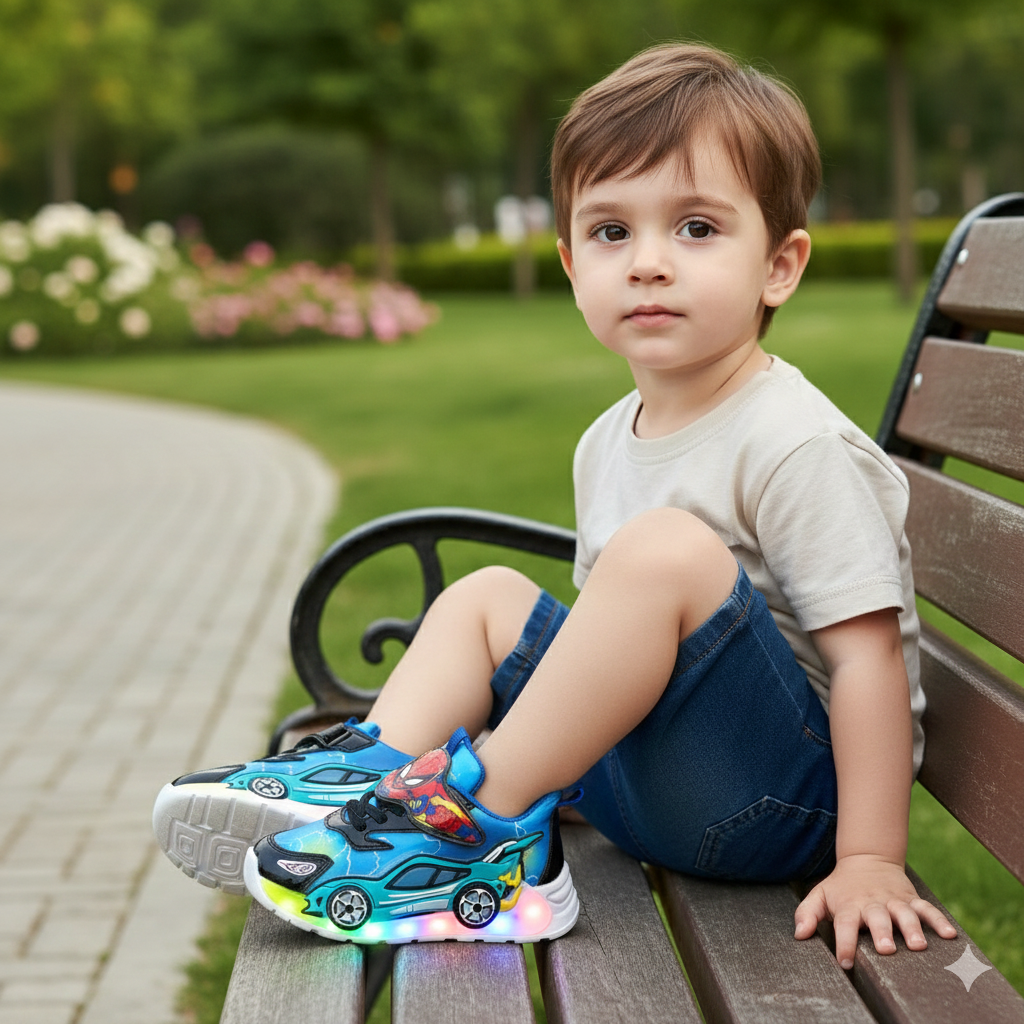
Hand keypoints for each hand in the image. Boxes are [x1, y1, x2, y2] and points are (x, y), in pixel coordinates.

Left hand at [794, 854, 956, 967]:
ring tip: (919, 946)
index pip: (845, 924)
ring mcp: (894, 901)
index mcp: (849, 905)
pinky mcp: (911, 899)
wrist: (866, 860)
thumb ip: (806, 914)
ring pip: (905, 914)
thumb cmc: (840, 888)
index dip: (845, 942)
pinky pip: (927, 908)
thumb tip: (799, 935)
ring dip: (912, 928)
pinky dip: (939, 920)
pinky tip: (950, 935)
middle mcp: (872, 903)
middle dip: (882, 933)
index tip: (845, 961)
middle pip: (878, 918)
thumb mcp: (819, 896)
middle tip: (886, 950)